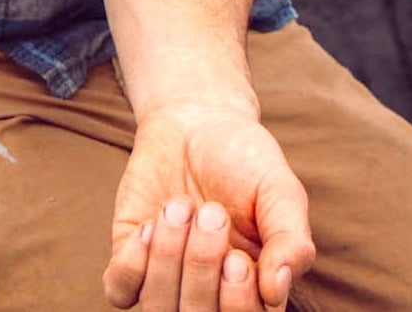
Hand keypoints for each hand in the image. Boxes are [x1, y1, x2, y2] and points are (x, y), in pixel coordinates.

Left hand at [102, 104, 313, 311]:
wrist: (197, 119)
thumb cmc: (246, 161)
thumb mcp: (280, 191)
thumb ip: (291, 241)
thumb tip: (275, 292)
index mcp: (252, 289)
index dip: (236, 304)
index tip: (237, 259)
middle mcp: (208, 292)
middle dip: (202, 270)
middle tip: (212, 214)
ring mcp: (166, 276)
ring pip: (158, 310)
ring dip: (168, 260)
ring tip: (181, 207)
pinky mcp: (131, 254)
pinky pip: (120, 290)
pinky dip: (133, 263)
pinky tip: (150, 224)